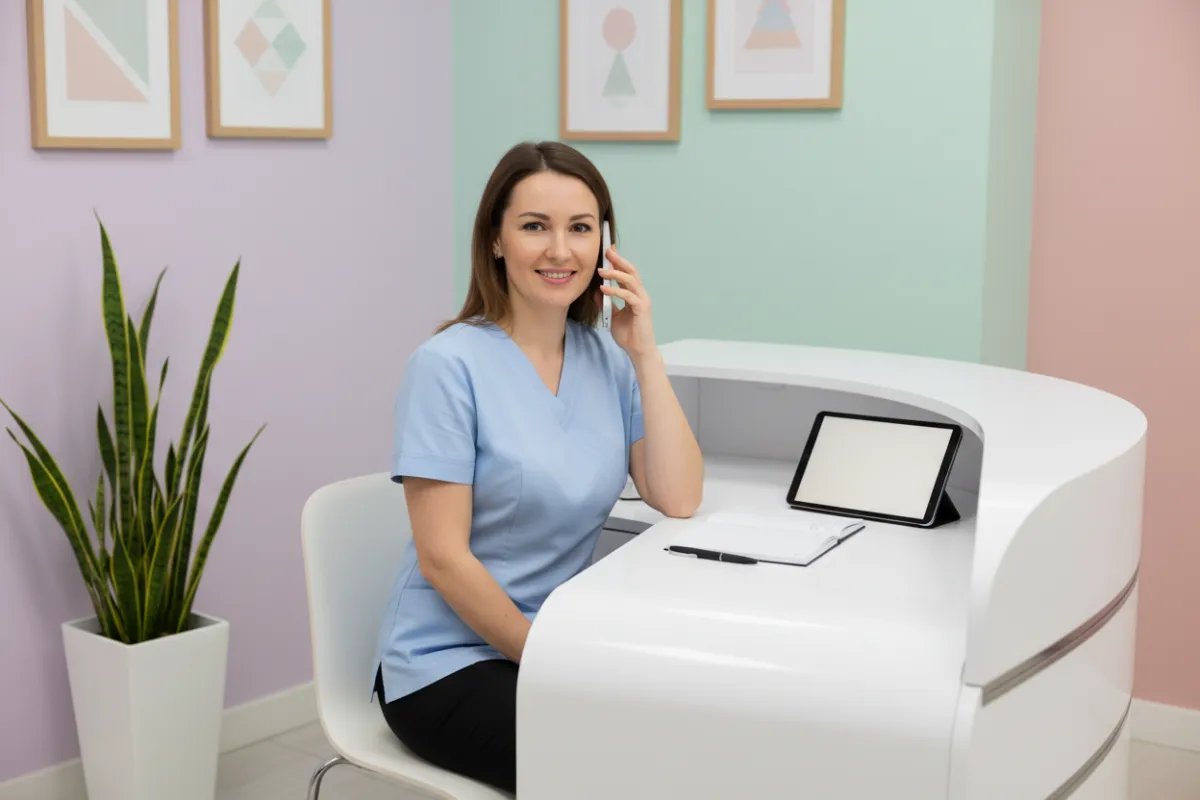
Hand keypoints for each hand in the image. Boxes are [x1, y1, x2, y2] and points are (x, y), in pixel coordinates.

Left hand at [598, 246, 656, 360]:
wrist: (638, 350)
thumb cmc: (628, 334)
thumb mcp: (612, 315)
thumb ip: (606, 303)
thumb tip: (595, 291)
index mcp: (634, 294)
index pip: (627, 273)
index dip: (618, 261)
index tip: (609, 251)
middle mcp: (640, 294)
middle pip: (631, 271)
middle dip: (619, 260)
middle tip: (607, 251)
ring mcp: (642, 300)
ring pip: (631, 280)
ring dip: (615, 274)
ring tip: (601, 271)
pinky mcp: (642, 308)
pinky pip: (628, 295)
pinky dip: (615, 291)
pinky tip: (604, 289)